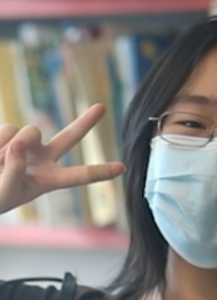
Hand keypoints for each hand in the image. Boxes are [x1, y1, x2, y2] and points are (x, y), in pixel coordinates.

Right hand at [0, 104, 124, 214]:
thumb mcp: (6, 192)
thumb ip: (14, 171)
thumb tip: (18, 144)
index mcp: (50, 179)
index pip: (79, 176)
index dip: (99, 172)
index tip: (122, 168)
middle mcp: (43, 158)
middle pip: (69, 137)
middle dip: (85, 122)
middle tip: (102, 107)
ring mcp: (27, 144)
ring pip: (29, 132)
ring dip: (10, 146)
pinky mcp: (9, 133)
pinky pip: (7, 130)